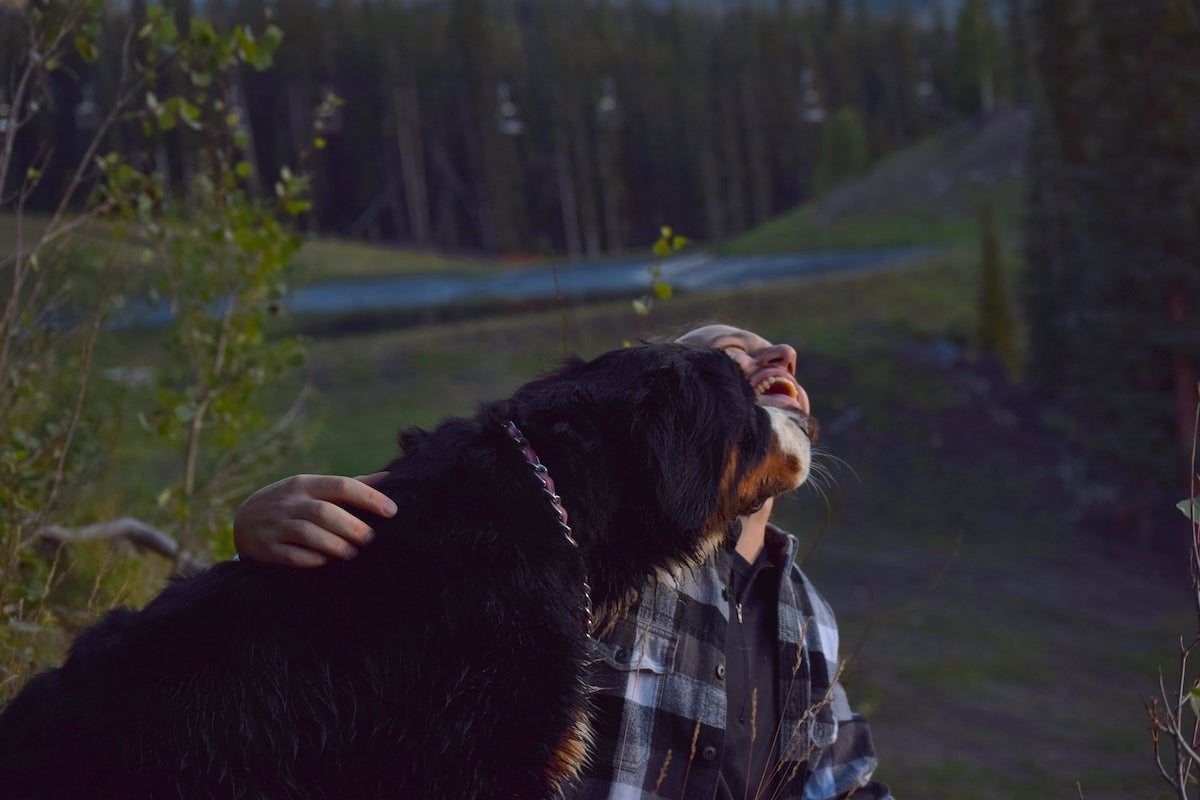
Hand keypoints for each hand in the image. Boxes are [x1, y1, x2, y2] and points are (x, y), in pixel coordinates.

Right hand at [233, 473, 396, 566]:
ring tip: (352, 553)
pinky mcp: (266, 547)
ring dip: (335, 545)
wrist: (244, 519)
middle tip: (370, 538)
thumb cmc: (292, 503)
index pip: (341, 485)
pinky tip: (325, 562)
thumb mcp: (314, 488)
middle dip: (352, 527)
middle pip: (326, 512)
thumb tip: (388, 476)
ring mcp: (276, 524)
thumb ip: (349, 485)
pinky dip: (311, 559)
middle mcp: (290, 501)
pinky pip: (291, 555)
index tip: (392, 511)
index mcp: (306, 483)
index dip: (369, 498)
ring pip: (309, 534)